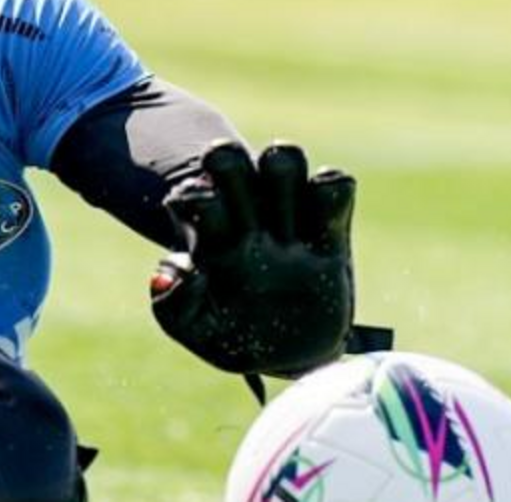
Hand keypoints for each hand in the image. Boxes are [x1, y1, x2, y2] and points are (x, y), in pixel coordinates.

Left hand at [149, 141, 354, 376]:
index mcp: (209, 233)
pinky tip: (322, 229)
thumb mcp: (196, 330)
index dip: (193, 198)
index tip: (204, 229)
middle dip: (228, 166)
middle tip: (237, 207)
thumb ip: (175, 308)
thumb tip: (179, 272)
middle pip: (229, 156)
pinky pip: (335, 182)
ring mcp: (287, 217)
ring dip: (280, 172)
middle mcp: (246, 214)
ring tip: (282, 222)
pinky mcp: (330, 230)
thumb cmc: (232, 333)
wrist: (286, 353)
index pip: (192, 191)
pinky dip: (331, 188)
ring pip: (283, 157)